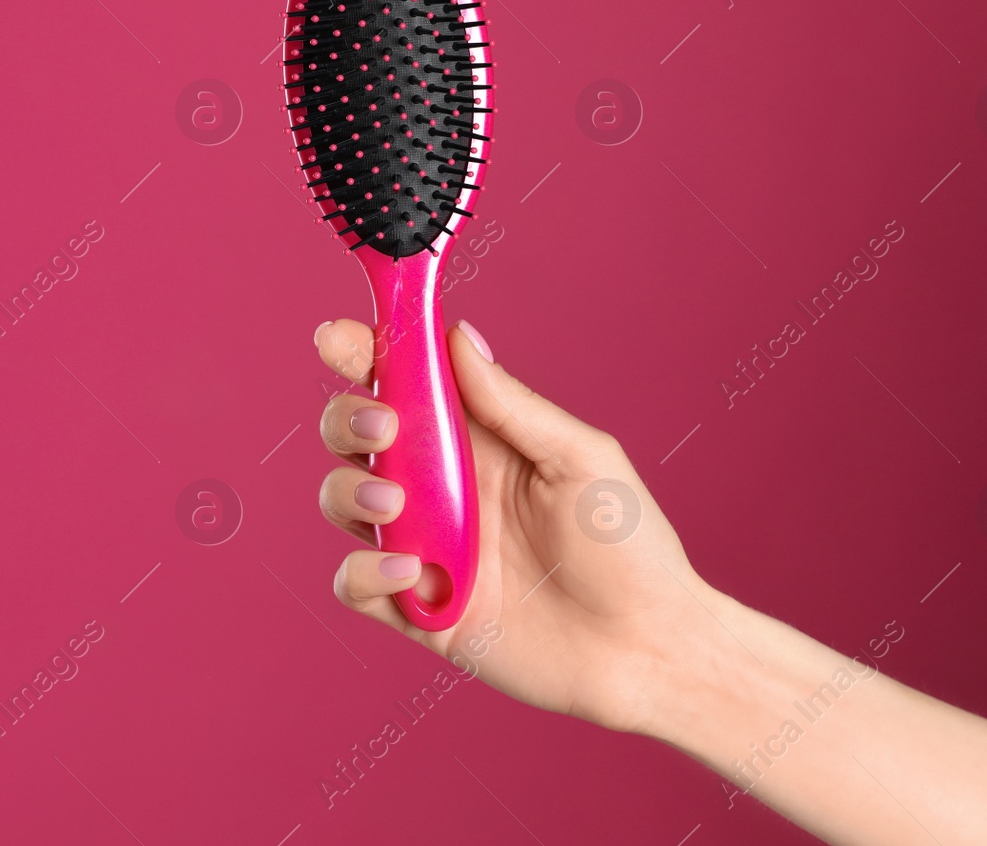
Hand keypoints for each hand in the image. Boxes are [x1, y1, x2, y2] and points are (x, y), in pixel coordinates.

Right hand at [313, 318, 724, 736]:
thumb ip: (513, 404)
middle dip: (348, 420)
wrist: (648, 650)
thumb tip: (458, 336)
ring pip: (342, 501)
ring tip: (397, 506)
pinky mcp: (420, 612)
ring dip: (350, 492)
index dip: (365, 353)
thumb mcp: (581, 458)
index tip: (338, 335)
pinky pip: (356, 584)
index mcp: (479, 440)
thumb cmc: (629, 548)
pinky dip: (365, 572)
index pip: (406, 383)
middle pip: (356, 435)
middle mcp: (441, 488)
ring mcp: (426, 549)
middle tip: (384, 429)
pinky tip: (411, 573)